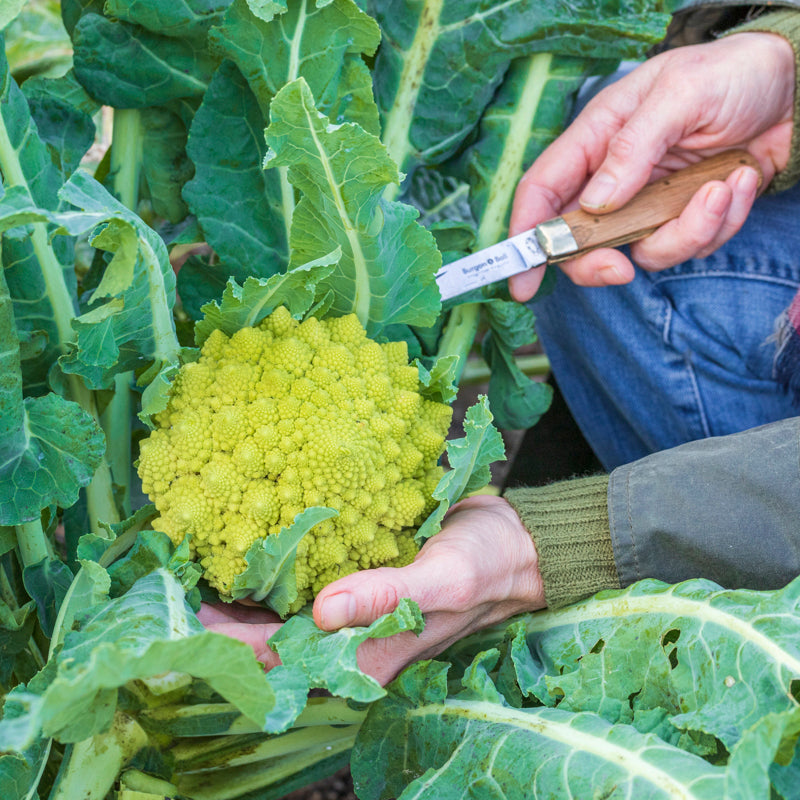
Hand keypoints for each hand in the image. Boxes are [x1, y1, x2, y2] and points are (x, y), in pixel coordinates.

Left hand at [197, 494, 543, 684]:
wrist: (516, 546)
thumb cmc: (486, 564)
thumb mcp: (444, 577)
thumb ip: (388, 597)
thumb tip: (320, 614)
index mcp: (366, 653)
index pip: (281, 662)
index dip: (227, 648)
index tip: (177, 623)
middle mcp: (351, 641)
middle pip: (270, 643)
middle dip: (219, 625)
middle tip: (167, 590)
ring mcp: (353, 614)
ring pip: (281, 617)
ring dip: (238, 600)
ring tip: (190, 572)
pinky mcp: (358, 585)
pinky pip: (303, 587)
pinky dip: (271, 575)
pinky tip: (247, 554)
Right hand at [509, 32, 794, 300]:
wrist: (794, 89)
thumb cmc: (732, 74)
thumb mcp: (680, 96)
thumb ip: (633, 148)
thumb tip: (595, 204)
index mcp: (597, 138)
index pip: (543, 191)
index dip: (525, 236)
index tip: (520, 279)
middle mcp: (615, 177)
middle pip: (579, 241)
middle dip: (598, 263)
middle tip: (619, 271)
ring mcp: (648, 202)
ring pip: (641, 252)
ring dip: (685, 231)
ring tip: (722, 186)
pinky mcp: (682, 218)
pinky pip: (687, 246)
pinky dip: (719, 222)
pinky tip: (737, 181)